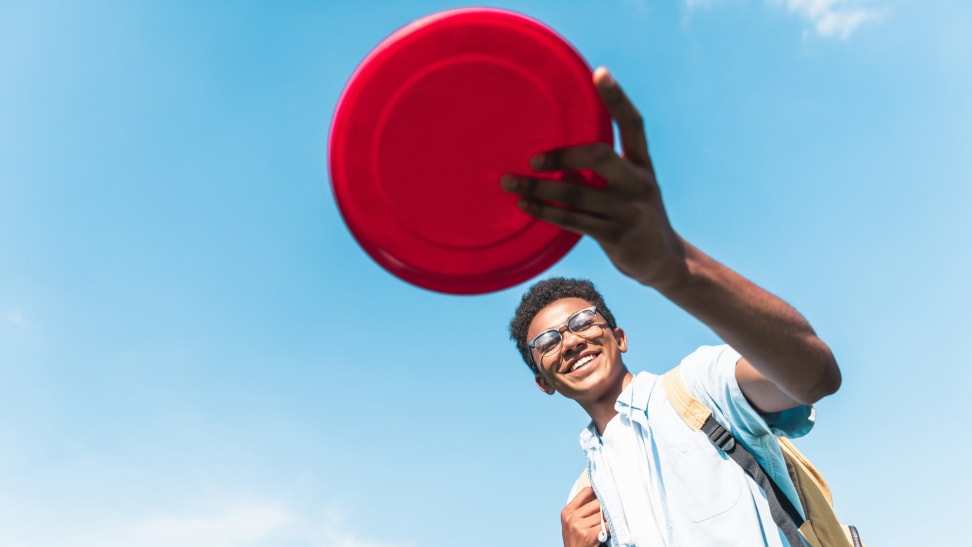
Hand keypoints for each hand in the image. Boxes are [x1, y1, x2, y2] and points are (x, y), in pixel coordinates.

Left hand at [500, 67, 685, 288]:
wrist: (665, 262)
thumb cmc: (635, 218)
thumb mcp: (628, 189)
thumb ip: (600, 172)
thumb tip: (556, 158)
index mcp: (642, 164)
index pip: (633, 123)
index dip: (616, 98)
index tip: (599, 72)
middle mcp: (637, 183)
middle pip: (598, 155)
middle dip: (561, 154)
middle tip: (532, 158)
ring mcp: (628, 210)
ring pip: (575, 192)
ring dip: (538, 189)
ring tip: (510, 183)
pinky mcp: (615, 235)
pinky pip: (572, 219)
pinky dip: (545, 212)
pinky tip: (524, 207)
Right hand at [561, 487, 607, 546]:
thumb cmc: (576, 540)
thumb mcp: (571, 523)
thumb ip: (581, 509)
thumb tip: (598, 495)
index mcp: (567, 512)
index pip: (585, 492)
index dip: (597, 492)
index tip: (605, 495)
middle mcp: (571, 517)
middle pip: (596, 503)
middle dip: (605, 508)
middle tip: (612, 510)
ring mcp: (579, 526)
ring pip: (602, 515)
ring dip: (608, 519)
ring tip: (608, 523)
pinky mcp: (588, 535)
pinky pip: (606, 526)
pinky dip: (610, 528)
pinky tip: (609, 531)